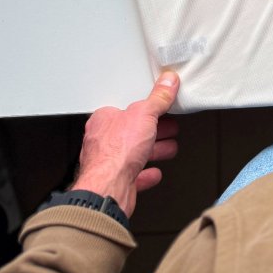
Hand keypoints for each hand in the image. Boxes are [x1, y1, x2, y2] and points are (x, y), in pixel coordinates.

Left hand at [70, 71, 180, 217]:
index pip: (127, 108)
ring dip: (154, 151)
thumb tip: (168, 82)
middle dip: (154, 131)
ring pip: (134, 154)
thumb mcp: (144, 114)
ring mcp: (109, 164)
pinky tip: (153, 172)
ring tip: (168, 148)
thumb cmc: (115, 153)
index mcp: (104, 120)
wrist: (108, 190)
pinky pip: (134, 177)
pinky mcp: (116, 183)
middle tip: (169, 127)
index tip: (162, 108)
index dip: (148, 108)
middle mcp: (103, 141)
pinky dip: (145, 174)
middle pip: (133, 132)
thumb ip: (158, 99)